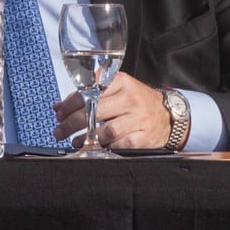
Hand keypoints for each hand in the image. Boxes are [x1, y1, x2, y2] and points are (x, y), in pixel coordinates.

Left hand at [52, 72, 171, 147]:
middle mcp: (131, 98)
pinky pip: (119, 144)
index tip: (59, 112)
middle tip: (60, 130)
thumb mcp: (117, 90)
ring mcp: (139, 118)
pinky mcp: (144, 137)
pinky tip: (95, 147)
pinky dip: (104, 147)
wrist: (170, 116)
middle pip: (94, 110)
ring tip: (75, 140)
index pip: (90, 90)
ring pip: (106, 130)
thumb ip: (89, 95)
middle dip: (72, 123)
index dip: (71, 103)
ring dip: (86, 138)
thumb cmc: (138, 102)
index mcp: (121, 82)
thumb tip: (60, 106)